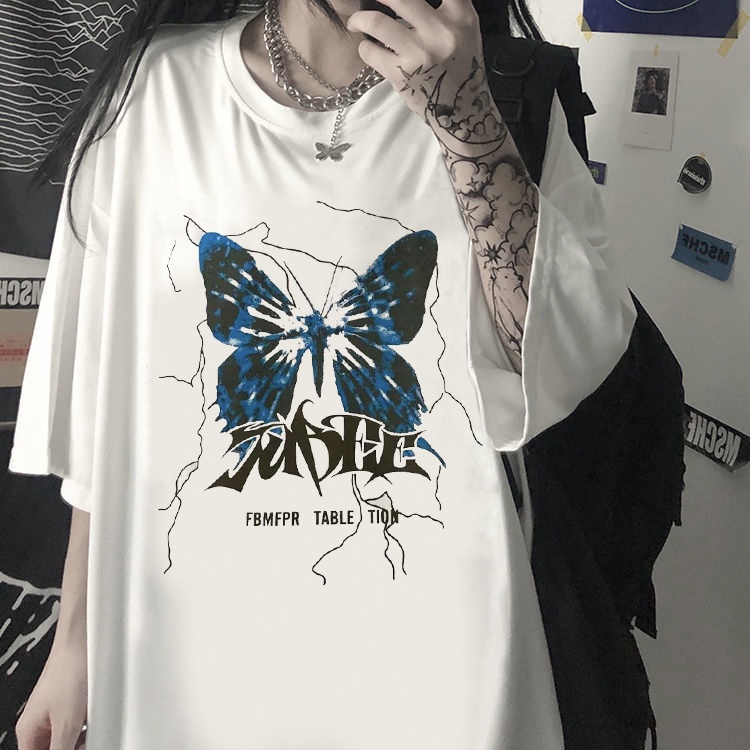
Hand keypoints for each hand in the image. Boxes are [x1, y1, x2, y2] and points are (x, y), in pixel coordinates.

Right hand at [16, 642, 87, 749]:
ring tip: (92, 731)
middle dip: (70, 748)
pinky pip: (77, 720)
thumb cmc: (71, 671)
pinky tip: (96, 719)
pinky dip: (86, 723)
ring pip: (66, 735)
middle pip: (52, 747)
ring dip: (79, 738)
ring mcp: (56, 707)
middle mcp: (39, 719)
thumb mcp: (67, 723)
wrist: (85, 639)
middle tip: (83, 744)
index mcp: (29, 729)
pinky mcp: (72, 697)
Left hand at [347, 0, 506, 158]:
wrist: (461, 111)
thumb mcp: (466, 31)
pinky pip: (370, 51)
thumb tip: (409, 1)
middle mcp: (440, 31)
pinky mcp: (402, 75)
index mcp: (460, 16)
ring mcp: (419, 53)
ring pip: (376, 21)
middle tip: (371, 0)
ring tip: (356, 21)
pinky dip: (365, 47)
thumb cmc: (460, 68)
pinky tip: (369, 48)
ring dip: (360, 19)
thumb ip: (449, 8)